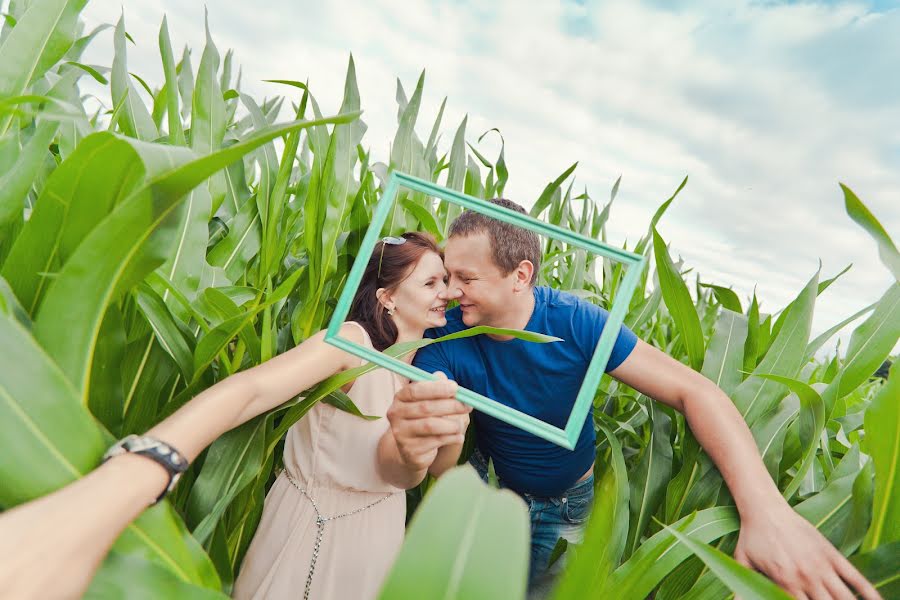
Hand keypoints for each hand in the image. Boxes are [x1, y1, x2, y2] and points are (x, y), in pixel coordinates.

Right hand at [387, 372, 471, 470]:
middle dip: (450, 405)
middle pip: (425, 408)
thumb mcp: (430, 402)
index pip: (415, 390)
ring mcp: (401, 434)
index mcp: (400, 398)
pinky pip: (435, 441)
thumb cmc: (424, 420)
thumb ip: (436, 389)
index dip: (436, 388)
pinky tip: (458, 436)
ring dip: (451, 424)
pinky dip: (451, 438)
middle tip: (467, 405)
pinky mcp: (410, 450)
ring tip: (461, 425)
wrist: (412, 450)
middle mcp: (396, 415)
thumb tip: (442, 377)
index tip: (455, 387)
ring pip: (430, 426)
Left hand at [734, 504, 880, 599]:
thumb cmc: (752, 537)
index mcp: (785, 582)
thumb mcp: (742, 563)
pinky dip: (868, 591)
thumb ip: (741, 587)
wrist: (765, 508)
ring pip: (844, 598)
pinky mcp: (831, 554)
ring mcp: (821, 566)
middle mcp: (806, 577)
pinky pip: (855, 577)